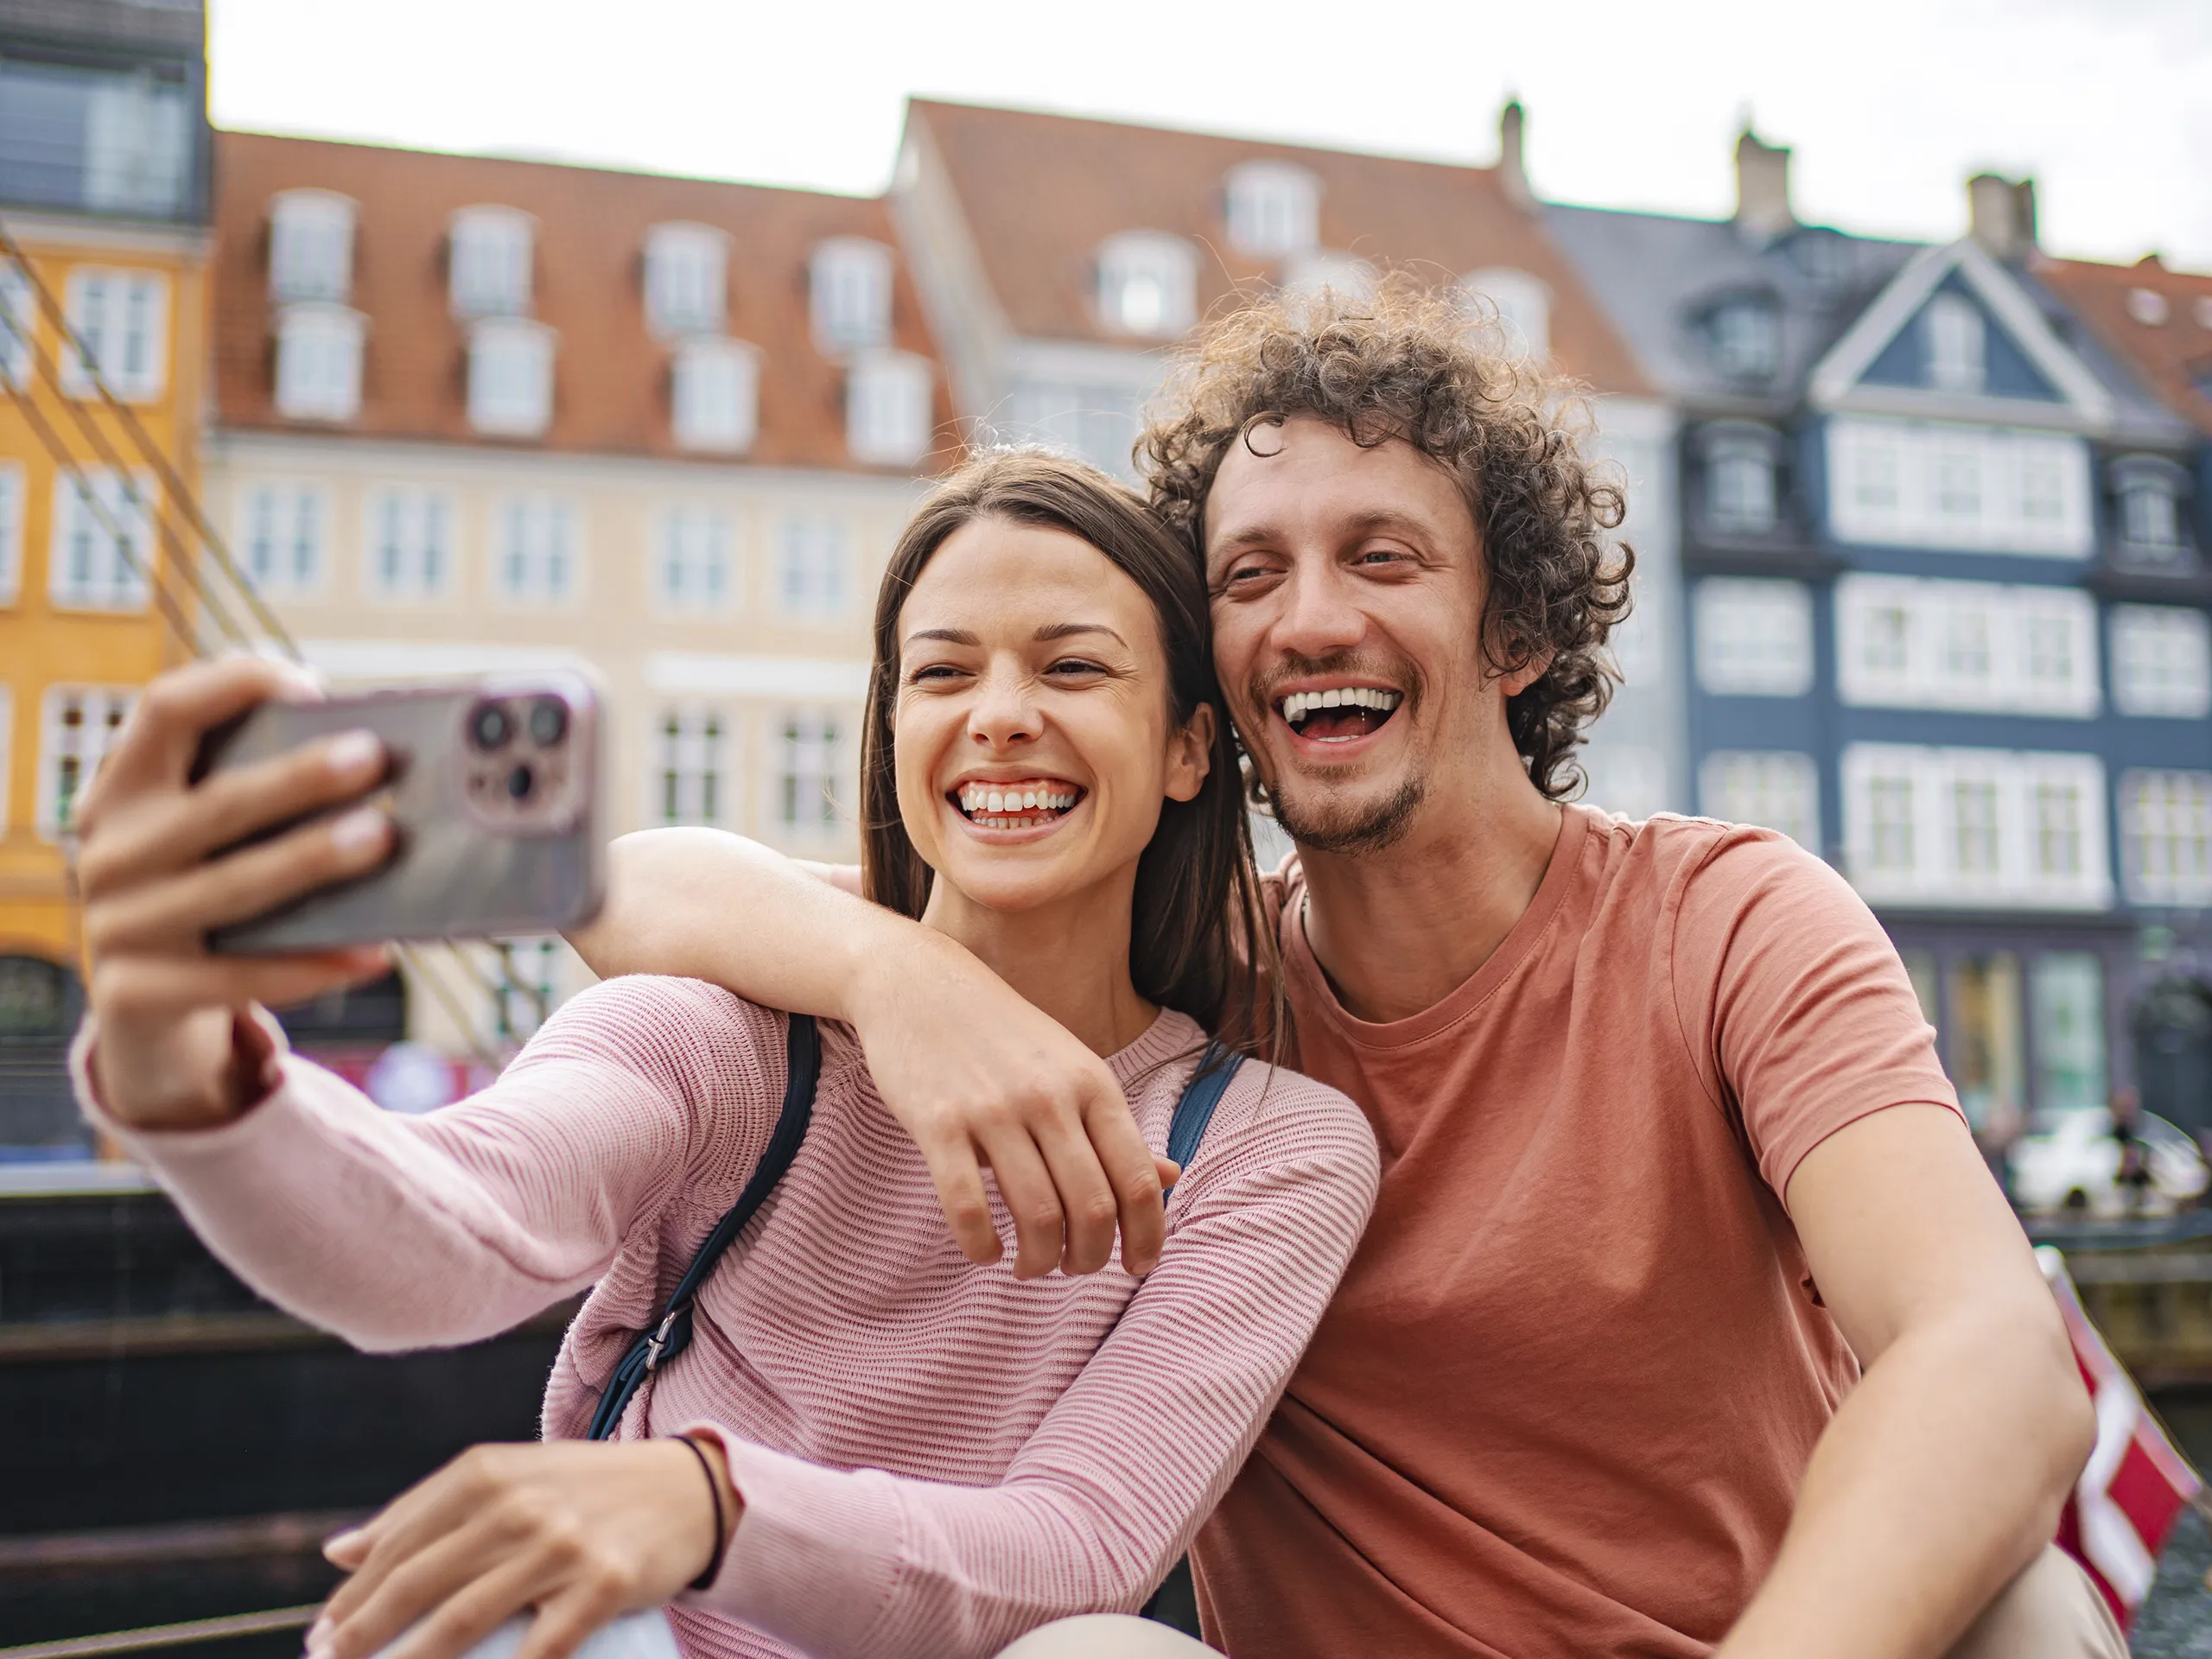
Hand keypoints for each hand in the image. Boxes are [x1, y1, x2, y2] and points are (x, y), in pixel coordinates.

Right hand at [76, 657, 393, 1128]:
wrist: (143, 1001)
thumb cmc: (207, 885)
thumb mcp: (210, 831)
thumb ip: (262, 789)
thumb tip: (375, 758)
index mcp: (124, 789)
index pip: (163, 710)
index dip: (232, 684)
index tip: (310, 685)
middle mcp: (110, 851)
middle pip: (215, 805)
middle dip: (298, 779)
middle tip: (375, 759)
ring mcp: (117, 925)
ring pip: (231, 888)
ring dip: (310, 861)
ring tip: (383, 838)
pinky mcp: (137, 992)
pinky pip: (237, 977)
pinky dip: (311, 966)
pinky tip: (373, 953)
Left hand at [310, 1440, 728, 1658]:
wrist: (685, 1489)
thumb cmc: (580, 1490)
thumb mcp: (505, 1479)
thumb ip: (423, 1512)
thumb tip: (338, 1553)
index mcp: (487, 1472)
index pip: (397, 1544)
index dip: (351, 1599)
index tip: (320, 1639)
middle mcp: (519, 1504)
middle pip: (417, 1585)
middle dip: (361, 1636)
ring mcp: (561, 1547)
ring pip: (461, 1622)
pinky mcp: (603, 1586)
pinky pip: (537, 1651)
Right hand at [849, 931, 1178, 1279]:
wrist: (919, 984)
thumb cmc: (1003, 1035)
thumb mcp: (1071, 1068)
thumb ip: (1115, 1127)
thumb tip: (1171, 1177)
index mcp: (1093, 1084)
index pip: (1138, 1179)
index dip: (1147, 1236)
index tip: (1139, 1267)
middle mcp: (1050, 1097)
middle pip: (1092, 1208)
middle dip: (1089, 1259)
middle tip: (1073, 1269)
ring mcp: (993, 1109)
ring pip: (1036, 1215)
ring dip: (1039, 1261)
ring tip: (1031, 1266)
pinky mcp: (938, 1122)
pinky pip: (967, 1207)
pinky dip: (981, 1246)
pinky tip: (986, 1251)